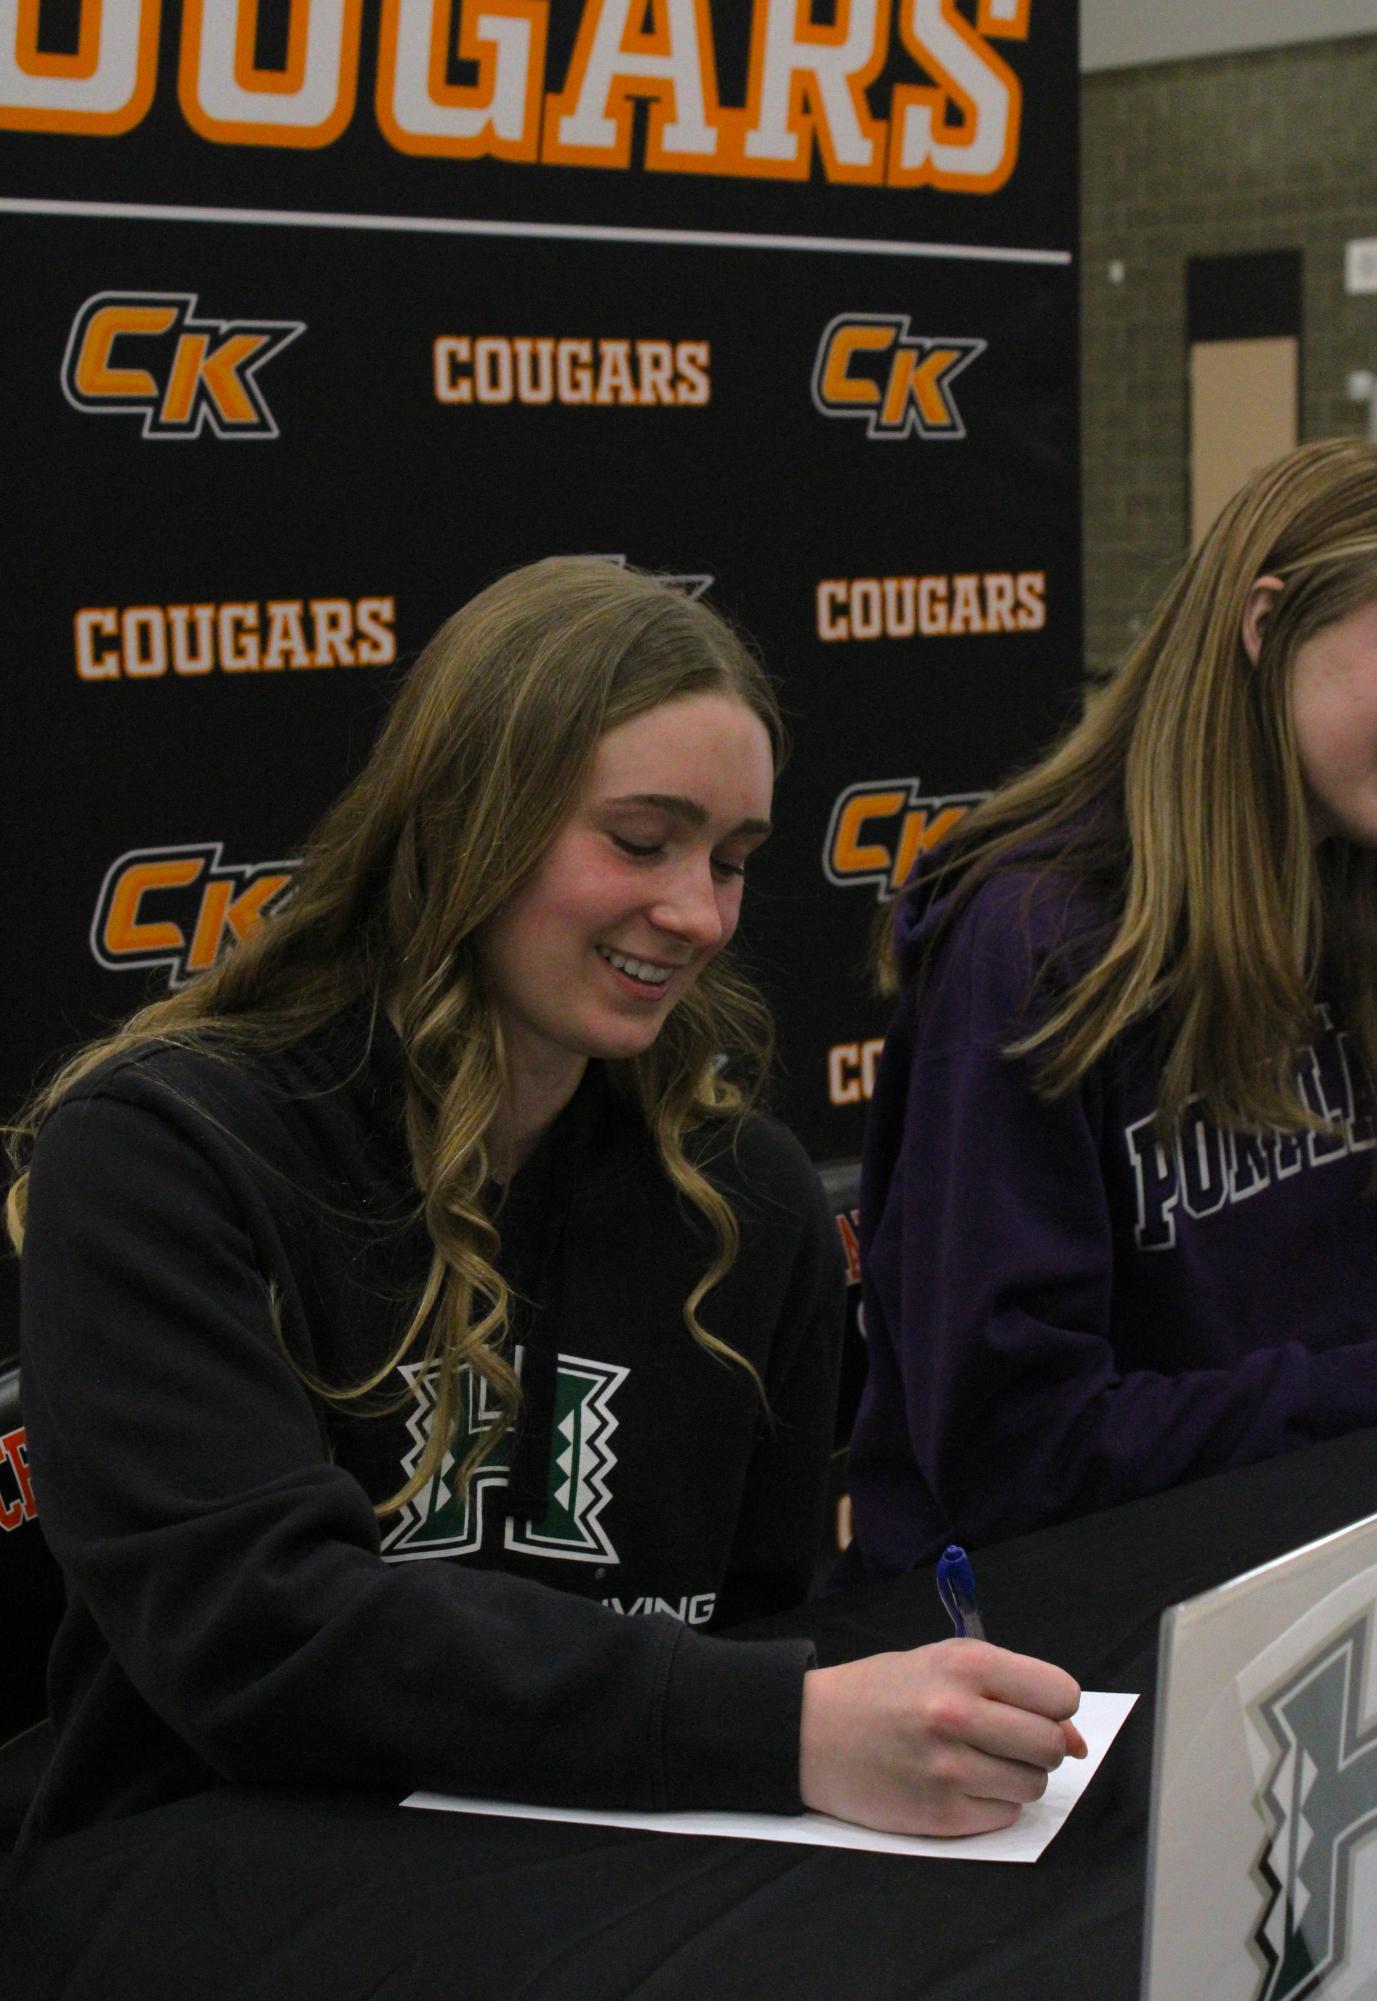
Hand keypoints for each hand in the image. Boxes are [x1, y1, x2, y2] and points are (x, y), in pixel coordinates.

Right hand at [798, 1640, 1086, 1836]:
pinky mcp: (940, 1815)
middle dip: (1040, 1744)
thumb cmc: (882, 1691)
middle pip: (1051, 1745)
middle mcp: (958, 1714)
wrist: (809, 1732)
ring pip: (1033, 1785)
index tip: (1034, 1709)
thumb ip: (1011, 1690)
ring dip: (1017, 1776)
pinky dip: (992, 1803)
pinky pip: (1004, 1816)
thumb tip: (1077, 1741)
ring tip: (978, 1759)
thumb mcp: (942, 1664)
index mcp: (964, 1665)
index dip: (1053, 1705)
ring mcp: (949, 1769)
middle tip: (1006, 1738)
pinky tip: (959, 1782)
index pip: (1059, 1694)